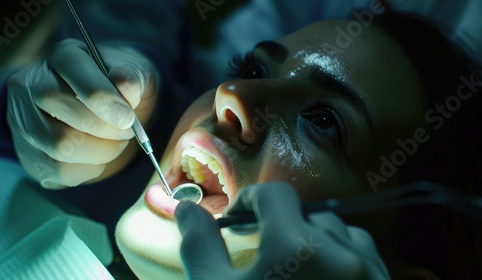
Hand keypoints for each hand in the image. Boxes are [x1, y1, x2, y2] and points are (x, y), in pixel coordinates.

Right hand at [7, 39, 158, 188]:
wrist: (108, 109)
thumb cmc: (120, 87)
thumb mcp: (135, 72)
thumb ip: (132, 78)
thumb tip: (126, 89)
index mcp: (63, 56)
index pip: (74, 73)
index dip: (103, 99)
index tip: (127, 119)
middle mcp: (32, 84)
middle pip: (64, 112)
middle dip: (106, 130)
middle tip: (127, 132)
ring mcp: (24, 120)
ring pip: (60, 146)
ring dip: (101, 152)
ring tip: (116, 143)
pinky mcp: (28, 152)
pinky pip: (59, 170)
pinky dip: (89, 168)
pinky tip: (99, 155)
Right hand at [175, 182, 389, 279]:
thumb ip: (199, 245)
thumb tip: (186, 209)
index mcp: (299, 248)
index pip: (276, 195)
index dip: (251, 202)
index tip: (238, 221)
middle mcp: (344, 255)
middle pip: (309, 214)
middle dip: (283, 228)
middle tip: (264, 258)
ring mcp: (371, 274)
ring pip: (342, 234)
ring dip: (317, 244)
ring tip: (295, 274)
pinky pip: (366, 258)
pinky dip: (345, 262)